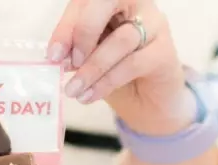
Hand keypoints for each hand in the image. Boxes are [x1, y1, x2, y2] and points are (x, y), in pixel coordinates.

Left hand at [48, 0, 195, 134]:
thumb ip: (76, 49)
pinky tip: (89, 96)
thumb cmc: (116, 72)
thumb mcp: (89, 57)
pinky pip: (132, 64)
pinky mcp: (164, 52)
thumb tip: (58, 55)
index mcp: (114, 1)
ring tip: (73, 89)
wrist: (147, 102)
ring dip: (92, 68)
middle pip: (108, 2)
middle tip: (67, 63)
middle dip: (83, 32)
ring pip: (120, 40)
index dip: (66, 26)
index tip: (53, 55)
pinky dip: (106, 82)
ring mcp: (155, 26)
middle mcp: (137, 5)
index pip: (86, 1)